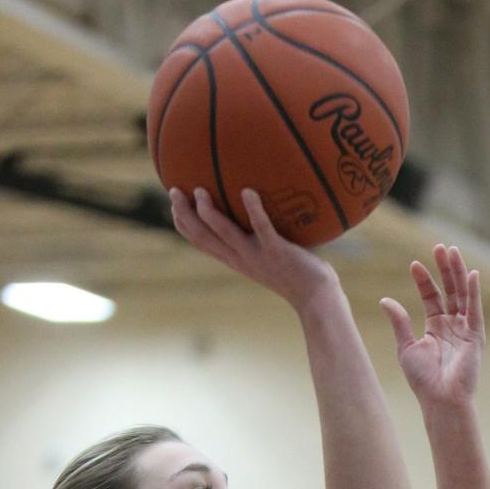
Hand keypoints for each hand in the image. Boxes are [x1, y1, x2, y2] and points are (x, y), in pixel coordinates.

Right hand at [169, 187, 338, 310]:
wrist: (316, 297)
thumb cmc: (297, 273)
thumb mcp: (269, 256)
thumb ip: (258, 237)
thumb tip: (255, 210)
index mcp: (235, 259)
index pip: (200, 241)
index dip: (183, 222)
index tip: (173, 202)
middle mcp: (240, 258)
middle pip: (202, 237)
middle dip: (184, 215)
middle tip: (174, 191)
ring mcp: (257, 255)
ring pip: (223, 234)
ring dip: (208, 213)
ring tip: (199, 191)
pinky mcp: (277, 251)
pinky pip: (262, 228)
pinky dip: (254, 211)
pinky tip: (248, 192)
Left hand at [380, 246, 483, 407]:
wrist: (440, 399)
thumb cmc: (423, 380)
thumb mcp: (406, 347)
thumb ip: (399, 322)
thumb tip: (385, 300)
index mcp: (436, 328)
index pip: (431, 297)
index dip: (424, 280)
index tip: (414, 264)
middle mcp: (452, 325)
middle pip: (450, 290)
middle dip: (445, 269)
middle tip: (439, 247)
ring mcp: (465, 329)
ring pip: (463, 295)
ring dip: (458, 273)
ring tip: (452, 251)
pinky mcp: (475, 336)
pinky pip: (476, 310)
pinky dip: (475, 292)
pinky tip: (472, 274)